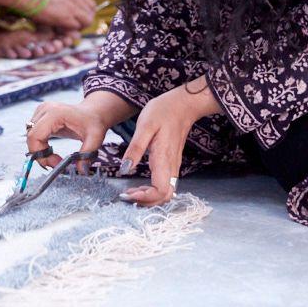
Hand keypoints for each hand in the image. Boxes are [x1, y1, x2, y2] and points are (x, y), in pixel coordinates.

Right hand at [26, 90, 138, 171]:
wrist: (93, 112)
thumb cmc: (93, 122)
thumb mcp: (94, 139)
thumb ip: (86, 155)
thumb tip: (81, 170)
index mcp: (55, 113)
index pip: (35, 136)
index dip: (41, 154)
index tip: (55, 164)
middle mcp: (45, 110)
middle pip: (31, 137)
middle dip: (40, 155)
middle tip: (55, 164)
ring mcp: (41, 111)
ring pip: (31, 137)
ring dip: (40, 151)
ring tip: (55, 158)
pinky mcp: (40, 116)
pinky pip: (34, 134)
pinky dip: (40, 146)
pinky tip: (51, 150)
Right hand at [33, 0, 96, 30]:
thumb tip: (73, 5)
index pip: (92, 5)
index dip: (88, 13)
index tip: (81, 17)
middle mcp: (77, 0)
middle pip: (91, 14)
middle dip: (86, 21)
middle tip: (77, 25)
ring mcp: (73, 10)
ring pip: (87, 22)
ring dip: (80, 26)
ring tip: (71, 28)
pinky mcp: (67, 19)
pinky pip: (77, 27)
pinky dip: (72, 30)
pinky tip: (64, 29)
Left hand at [119, 76, 221, 205]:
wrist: (183, 104)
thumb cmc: (163, 112)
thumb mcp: (144, 127)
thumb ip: (135, 149)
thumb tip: (124, 170)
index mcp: (164, 159)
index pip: (160, 191)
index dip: (145, 198)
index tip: (128, 194)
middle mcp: (171, 166)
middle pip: (164, 197)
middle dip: (146, 202)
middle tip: (127, 196)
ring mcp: (173, 166)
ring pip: (165, 192)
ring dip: (148, 197)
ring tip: (130, 192)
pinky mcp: (171, 163)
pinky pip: (164, 184)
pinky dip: (152, 190)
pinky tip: (139, 184)